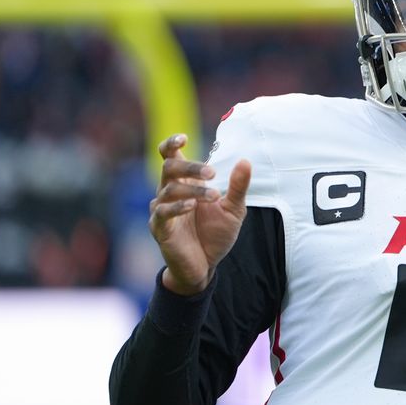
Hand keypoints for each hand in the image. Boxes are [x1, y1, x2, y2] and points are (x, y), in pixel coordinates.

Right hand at [149, 134, 251, 295]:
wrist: (206, 266)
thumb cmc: (216, 234)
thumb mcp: (234, 210)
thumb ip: (238, 187)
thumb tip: (245, 161)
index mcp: (185, 183)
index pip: (169, 156)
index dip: (171, 144)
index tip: (183, 138)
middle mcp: (169, 192)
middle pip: (169, 167)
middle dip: (190, 167)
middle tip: (213, 173)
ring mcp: (162, 209)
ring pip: (168, 189)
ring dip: (193, 190)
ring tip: (213, 196)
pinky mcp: (160, 228)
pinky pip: (162, 212)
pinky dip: (177, 207)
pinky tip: (192, 206)